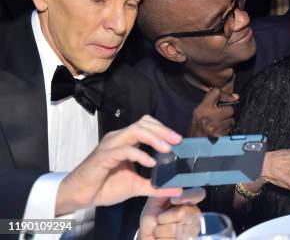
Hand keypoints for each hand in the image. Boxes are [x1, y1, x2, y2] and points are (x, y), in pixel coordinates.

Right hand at [56, 115, 182, 215]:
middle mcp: (118, 138)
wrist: (81, 195)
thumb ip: (156, 186)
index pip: (146, 125)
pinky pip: (124, 150)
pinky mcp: (103, 156)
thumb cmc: (106, 186)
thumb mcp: (136, 186)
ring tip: (167, 149)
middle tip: (177, 141)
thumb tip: (178, 188)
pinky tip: (151, 162)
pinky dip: (139, 154)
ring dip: (153, 138)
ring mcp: (110, 145)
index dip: (163, 128)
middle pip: (143, 124)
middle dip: (162, 130)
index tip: (179, 140)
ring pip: (134, 131)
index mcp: (126, 141)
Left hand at [139, 187, 205, 239]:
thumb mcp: (154, 201)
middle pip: (183, 212)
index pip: (198, 194)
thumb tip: (170, 186)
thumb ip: (162, 191)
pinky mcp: (187, 239)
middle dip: (164, 217)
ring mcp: (192, 230)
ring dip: (160, 229)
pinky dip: (161, 238)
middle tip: (160, 218)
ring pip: (175, 228)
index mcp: (188, 200)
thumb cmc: (152, 217)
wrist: (148, 235)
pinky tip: (162, 237)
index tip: (174, 200)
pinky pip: (171, 239)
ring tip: (160, 228)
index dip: (188, 196)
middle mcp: (193, 214)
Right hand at [188, 88, 236, 136]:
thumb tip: (236, 96)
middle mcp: (208, 117)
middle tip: (221, 117)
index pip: (216, 92)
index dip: (226, 94)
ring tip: (220, 126)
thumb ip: (213, 102)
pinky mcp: (220, 136)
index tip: (233, 98)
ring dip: (228, 123)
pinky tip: (220, 132)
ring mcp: (215, 127)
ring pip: (232, 120)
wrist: (194, 147)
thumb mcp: (199, 113)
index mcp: (201, 109)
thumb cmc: (197, 128)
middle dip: (227, 113)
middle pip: (229, 109)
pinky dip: (227, 130)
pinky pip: (230, 129)